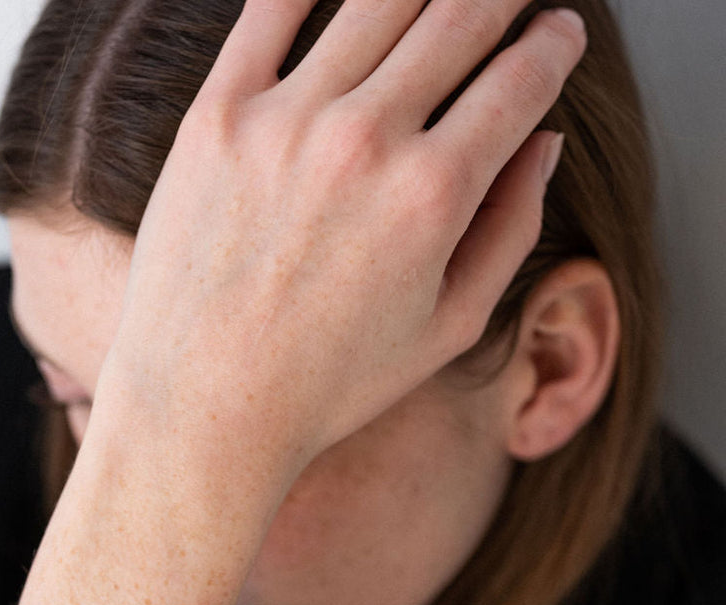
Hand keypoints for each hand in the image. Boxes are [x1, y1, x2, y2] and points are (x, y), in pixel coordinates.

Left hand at [103, 0, 585, 480]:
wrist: (203, 408)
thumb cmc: (329, 384)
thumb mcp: (447, 328)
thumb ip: (512, 230)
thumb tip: (543, 140)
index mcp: (433, 196)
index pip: (521, 79)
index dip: (554, 44)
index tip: (559, 33)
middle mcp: (364, 142)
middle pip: (461, 16)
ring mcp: (285, 121)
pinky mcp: (217, 116)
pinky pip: (272, 6)